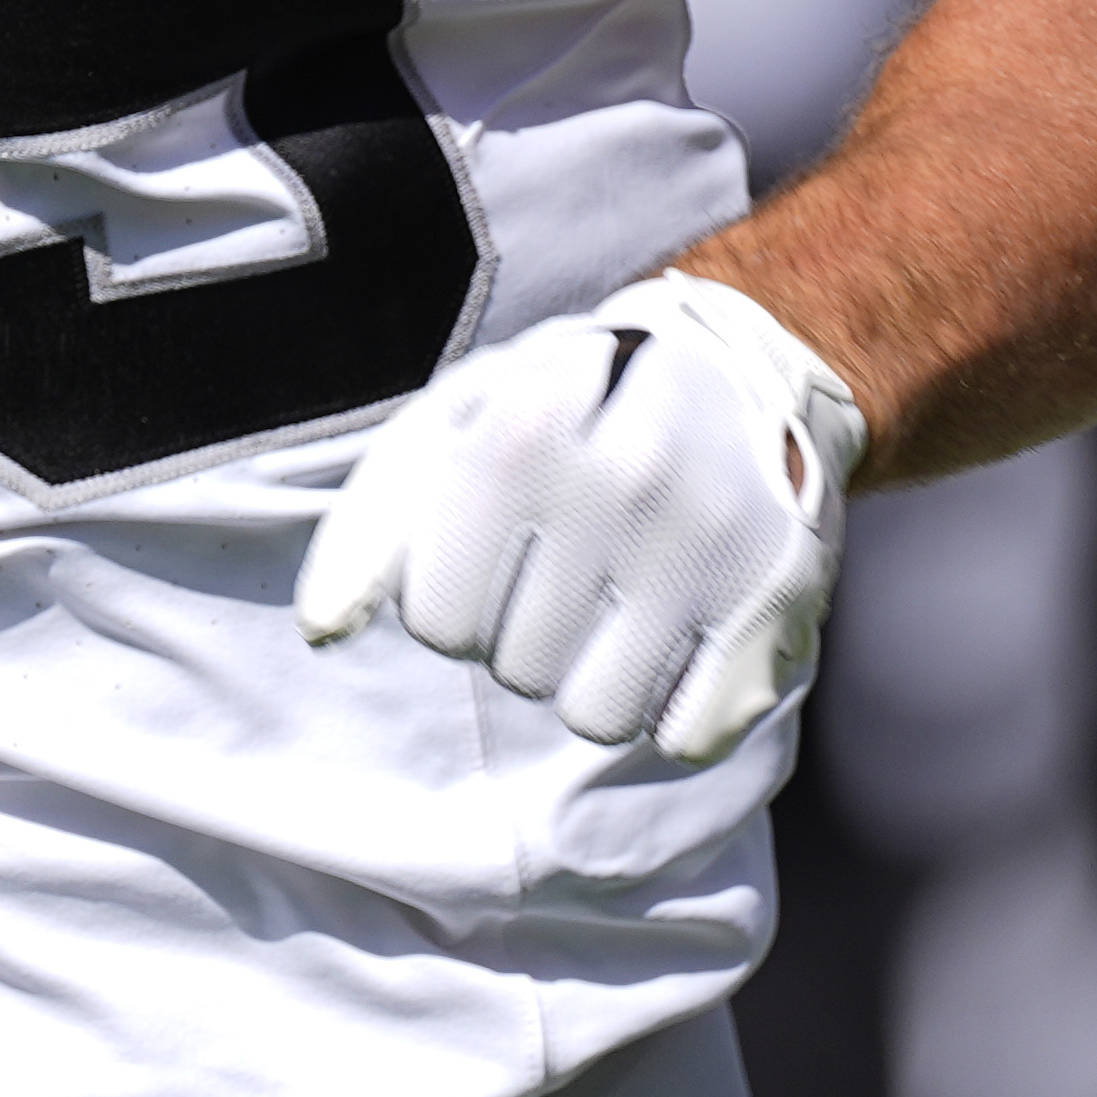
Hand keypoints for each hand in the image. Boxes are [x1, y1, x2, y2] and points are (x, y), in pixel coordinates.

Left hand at [299, 272, 860, 760]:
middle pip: (515, 667)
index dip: (449, 605)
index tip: (487, 559)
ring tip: (612, 604)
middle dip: (522, 635)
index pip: (436, 618)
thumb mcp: (455, 425)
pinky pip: (685, 732)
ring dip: (588, 680)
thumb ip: (372, 522)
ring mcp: (708, 538)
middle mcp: (623, 477)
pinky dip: (670, 707)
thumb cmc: (564, 406)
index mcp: (525, 425)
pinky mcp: (774, 593)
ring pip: (596, 715)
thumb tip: (322, 632)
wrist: (741, 365)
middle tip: (566, 567)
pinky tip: (676, 636)